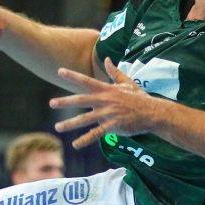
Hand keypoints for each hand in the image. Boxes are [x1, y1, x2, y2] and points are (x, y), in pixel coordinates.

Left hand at [51, 58, 166, 148]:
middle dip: (65, 102)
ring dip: (70, 123)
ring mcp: (108, 114)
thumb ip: (115, 72)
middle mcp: (105, 101)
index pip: (87, 81)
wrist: (152, 112)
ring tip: (58, 127)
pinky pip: (96, 134)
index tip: (59, 71)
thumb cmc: (139, 97)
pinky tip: (75, 145)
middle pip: (81, 100)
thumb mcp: (127, 82)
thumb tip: (108, 59)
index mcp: (107, 90)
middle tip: (51, 103)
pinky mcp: (113, 126)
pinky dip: (85, 140)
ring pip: (85, 119)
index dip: (73, 76)